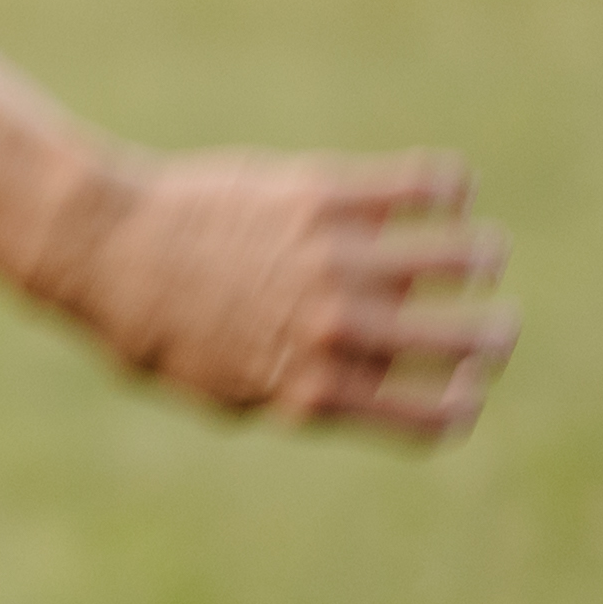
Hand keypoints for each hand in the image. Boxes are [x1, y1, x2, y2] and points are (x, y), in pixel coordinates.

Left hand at [43, 153, 514, 442]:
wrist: (106, 250)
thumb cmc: (156, 329)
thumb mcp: (223, 389)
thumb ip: (298, 395)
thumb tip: (368, 388)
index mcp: (313, 390)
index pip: (432, 417)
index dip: (462, 404)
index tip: (465, 387)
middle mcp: (335, 329)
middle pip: (464, 340)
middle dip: (495, 336)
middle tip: (496, 323)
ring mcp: (335, 260)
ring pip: (462, 256)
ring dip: (483, 257)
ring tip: (479, 254)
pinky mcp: (326, 196)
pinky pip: (426, 185)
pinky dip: (450, 188)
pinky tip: (446, 192)